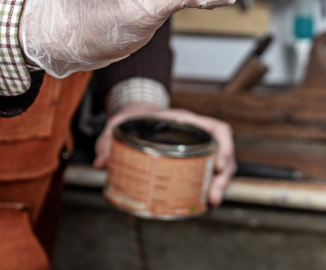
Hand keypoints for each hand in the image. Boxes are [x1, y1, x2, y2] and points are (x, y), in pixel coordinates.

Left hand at [94, 102, 236, 206]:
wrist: (137, 118)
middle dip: (222, 178)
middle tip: (213, 197)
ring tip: (210, 205)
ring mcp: (197, 152)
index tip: (218, 165)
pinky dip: (207, 193)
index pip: (219, 130)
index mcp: (188, 122)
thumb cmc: (135, 118)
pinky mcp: (191, 167)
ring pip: (218, 171)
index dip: (225, 147)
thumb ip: (109, 140)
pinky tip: (202, 206)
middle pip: (223, 156)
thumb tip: (101, 163)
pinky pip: (206, 179)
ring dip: (218, 188)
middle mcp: (198, 137)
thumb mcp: (120, 124)